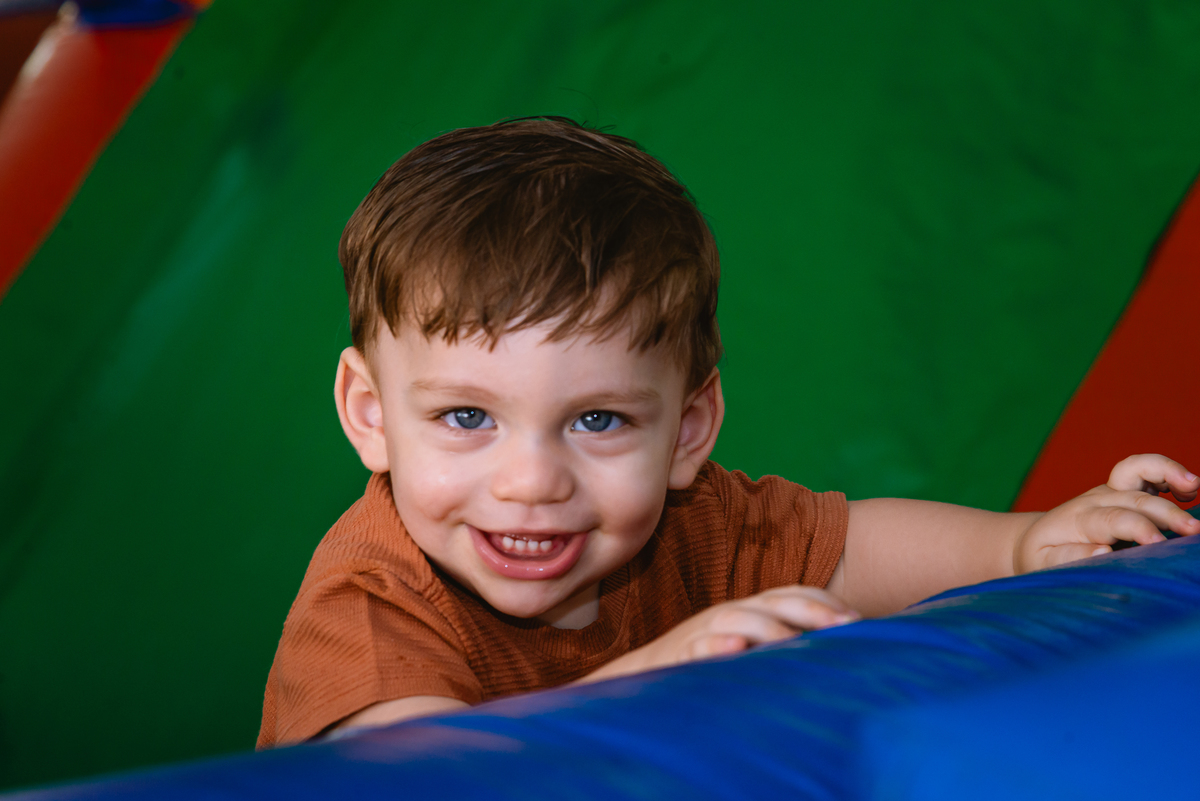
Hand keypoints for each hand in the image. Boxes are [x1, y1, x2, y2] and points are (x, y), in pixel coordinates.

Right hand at [580, 586, 859, 682]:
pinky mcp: (681, 653)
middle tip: (844, 625)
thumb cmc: (709, 662)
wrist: (646, 675)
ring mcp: (706, 631)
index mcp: (753, 608)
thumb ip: (782, 642)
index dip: (823, 602)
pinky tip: (734, 649)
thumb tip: (838, 647)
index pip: (793, 593)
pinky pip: (698, 647)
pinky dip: (716, 646)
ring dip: (769, 627)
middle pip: (774, 600)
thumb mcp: (750, 647)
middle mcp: (733, 613)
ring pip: (739, 619)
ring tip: (795, 640)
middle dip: (810, 610)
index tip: (857, 620)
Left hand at [1014, 454, 1199, 572]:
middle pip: (1134, 500)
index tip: (1157, 542)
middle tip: (1193, 530)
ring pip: (1138, 471)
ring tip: (1194, 485)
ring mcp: (1109, 491)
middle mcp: (1095, 499)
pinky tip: (1188, 486)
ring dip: (1167, 474)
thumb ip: (1069, 557)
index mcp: (1078, 520)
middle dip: (1166, 513)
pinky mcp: (1120, 489)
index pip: (1111, 519)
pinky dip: (1165, 470)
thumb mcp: (1045, 562)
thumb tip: (1101, 551)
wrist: (1035, 538)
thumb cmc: (1044, 555)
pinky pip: (1142, 469)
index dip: (1136, 527)